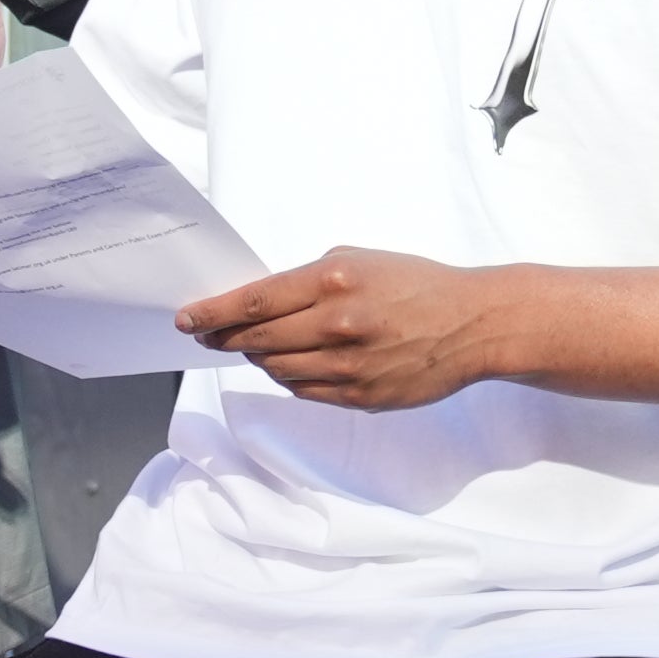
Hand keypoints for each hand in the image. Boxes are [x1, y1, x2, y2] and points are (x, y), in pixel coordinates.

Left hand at [177, 246, 515, 409]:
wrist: (471, 325)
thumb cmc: (416, 285)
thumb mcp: (360, 261)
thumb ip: (309, 280)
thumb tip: (260, 301)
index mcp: (333, 281)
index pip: (254, 301)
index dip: (213, 313)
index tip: (187, 319)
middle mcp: (336, 325)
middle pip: (256, 339)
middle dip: (224, 337)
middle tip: (207, 334)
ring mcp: (347, 367)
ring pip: (276, 368)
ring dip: (257, 357)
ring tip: (253, 346)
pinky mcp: (359, 397)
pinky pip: (303, 391)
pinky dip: (288, 377)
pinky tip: (289, 364)